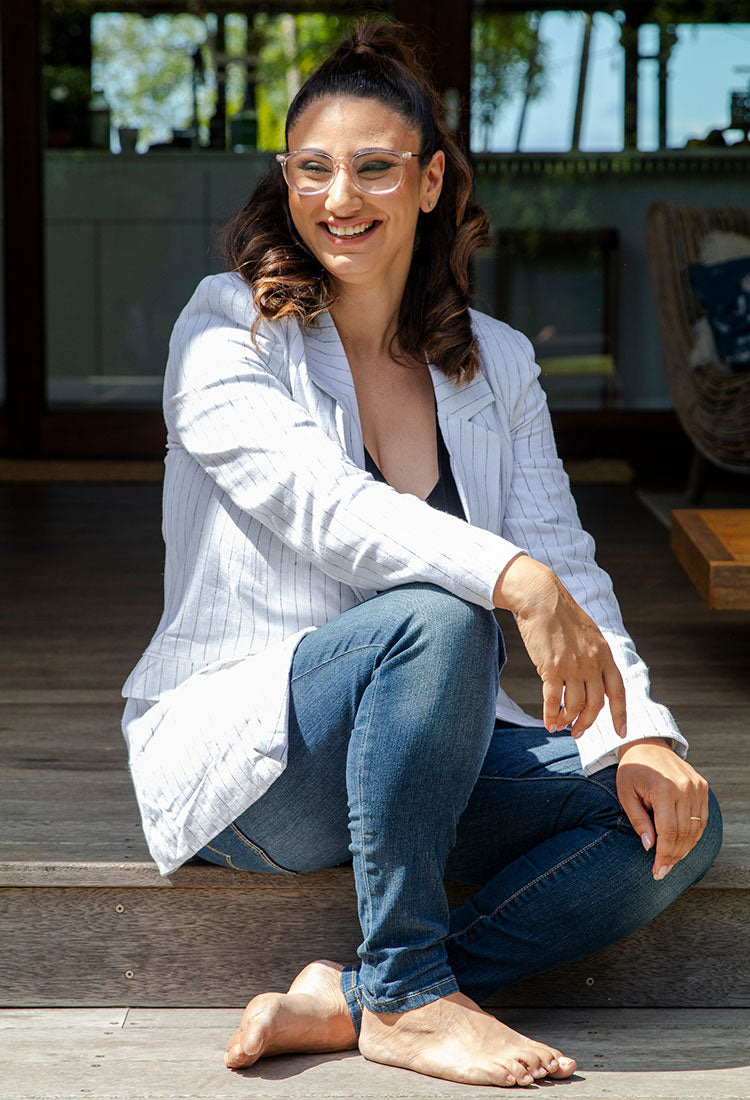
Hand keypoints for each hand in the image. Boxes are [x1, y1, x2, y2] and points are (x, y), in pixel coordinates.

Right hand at [493, 555, 626, 738]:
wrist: (541, 596)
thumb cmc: (561, 614)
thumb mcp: (589, 634)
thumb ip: (594, 656)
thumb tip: (592, 679)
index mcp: (604, 654)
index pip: (617, 692)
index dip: (620, 715)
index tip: (620, 732)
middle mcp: (591, 663)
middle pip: (594, 705)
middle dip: (586, 723)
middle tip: (578, 733)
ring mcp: (571, 666)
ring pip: (574, 706)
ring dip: (567, 721)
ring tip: (560, 726)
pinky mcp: (550, 667)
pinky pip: (552, 700)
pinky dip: (550, 714)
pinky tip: (548, 722)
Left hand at [616, 738, 709, 878]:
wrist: (646, 744)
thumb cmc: (632, 770)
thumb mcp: (626, 794)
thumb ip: (638, 821)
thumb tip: (650, 846)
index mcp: (664, 789)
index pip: (668, 832)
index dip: (664, 855)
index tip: (657, 871)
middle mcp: (685, 788)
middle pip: (684, 833)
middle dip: (673, 856)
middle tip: (663, 871)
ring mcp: (696, 786)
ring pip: (696, 828)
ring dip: (684, 848)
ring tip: (671, 861)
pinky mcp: (702, 786)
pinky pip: (702, 818)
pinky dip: (693, 834)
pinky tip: (681, 845)